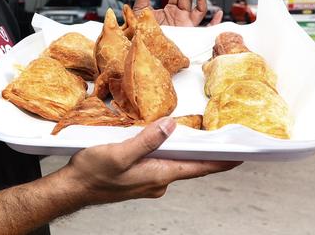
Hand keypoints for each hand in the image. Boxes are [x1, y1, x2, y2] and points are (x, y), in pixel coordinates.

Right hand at [63, 117, 240, 204]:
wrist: (73, 188)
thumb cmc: (93, 173)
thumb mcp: (120, 152)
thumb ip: (147, 140)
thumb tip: (170, 125)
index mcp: (158, 175)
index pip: (199, 168)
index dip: (221, 161)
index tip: (241, 154)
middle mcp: (158, 181)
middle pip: (189, 165)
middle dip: (204, 152)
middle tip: (220, 137)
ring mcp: (148, 181)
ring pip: (173, 163)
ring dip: (183, 150)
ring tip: (192, 133)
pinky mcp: (138, 178)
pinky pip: (159, 163)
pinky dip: (165, 151)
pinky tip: (159, 141)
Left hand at [133, 0, 222, 26]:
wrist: (142, 47)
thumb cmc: (140, 32)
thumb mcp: (139, 9)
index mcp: (169, 10)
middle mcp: (179, 15)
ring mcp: (186, 24)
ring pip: (198, 7)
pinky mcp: (190, 34)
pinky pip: (206, 28)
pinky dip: (214, 22)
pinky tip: (218, 13)